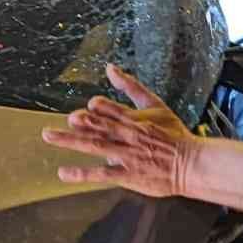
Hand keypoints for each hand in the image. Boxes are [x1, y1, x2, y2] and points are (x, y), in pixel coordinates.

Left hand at [41, 64, 196, 196]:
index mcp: (135, 118)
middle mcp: (129, 136)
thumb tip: (110, 68)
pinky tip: (64, 172)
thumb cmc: (173, 135)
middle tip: (68, 120)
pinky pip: (101, 174)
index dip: (101, 107)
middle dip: (83, 122)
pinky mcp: (128, 175)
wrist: (191, 164)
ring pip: (96, 146)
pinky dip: (83, 174)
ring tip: (51, 137)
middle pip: (102, 126)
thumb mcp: (155, 105)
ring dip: (72, 141)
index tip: (90, 106)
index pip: (113, 110)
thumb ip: (131, 87)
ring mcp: (127, 156)